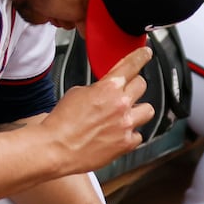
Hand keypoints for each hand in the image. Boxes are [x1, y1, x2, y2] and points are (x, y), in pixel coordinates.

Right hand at [42, 46, 154, 172]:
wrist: (55, 149)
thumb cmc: (61, 124)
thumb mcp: (76, 94)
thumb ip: (96, 89)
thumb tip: (103, 91)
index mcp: (108, 88)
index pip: (131, 65)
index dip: (141, 56)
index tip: (146, 54)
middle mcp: (121, 104)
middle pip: (142, 85)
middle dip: (134, 86)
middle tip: (125, 93)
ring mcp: (126, 125)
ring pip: (148, 110)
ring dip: (138, 111)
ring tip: (126, 115)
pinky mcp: (126, 144)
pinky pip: (138, 135)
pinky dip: (130, 135)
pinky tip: (119, 135)